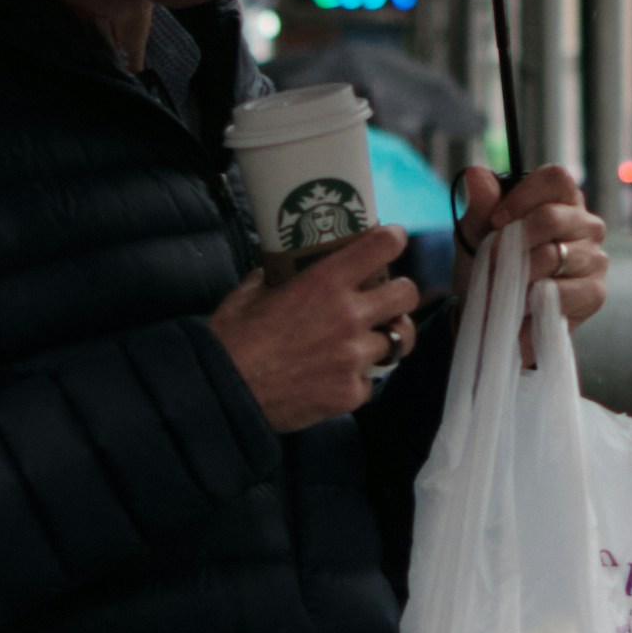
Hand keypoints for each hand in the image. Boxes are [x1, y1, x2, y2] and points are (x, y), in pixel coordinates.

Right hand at [209, 228, 419, 431]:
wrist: (225, 392)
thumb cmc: (233, 338)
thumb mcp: (253, 291)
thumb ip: (278, 275)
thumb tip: (284, 267)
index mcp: (326, 282)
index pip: (383, 246)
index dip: (392, 239)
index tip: (391, 241)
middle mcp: (349, 316)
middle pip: (407, 294)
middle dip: (400, 293)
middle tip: (385, 298)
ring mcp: (354, 356)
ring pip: (399, 340)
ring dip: (387, 337)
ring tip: (372, 339)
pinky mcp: (350, 392)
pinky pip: (370, 381)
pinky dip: (358, 378)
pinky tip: (339, 377)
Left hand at [454, 161, 608, 341]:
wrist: (493, 315)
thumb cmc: (491, 264)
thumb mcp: (477, 233)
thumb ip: (481, 205)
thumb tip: (475, 173)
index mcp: (561, 199)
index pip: (554, 178)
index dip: (523, 196)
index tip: (496, 221)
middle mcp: (586, 223)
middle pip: (552, 217)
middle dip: (513, 242)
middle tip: (491, 262)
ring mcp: (594, 257)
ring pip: (553, 256)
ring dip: (518, 275)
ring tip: (503, 287)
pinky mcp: (594, 292)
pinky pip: (562, 292)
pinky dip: (532, 302)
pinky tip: (521, 307)